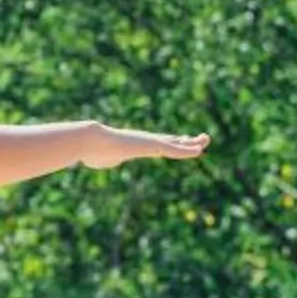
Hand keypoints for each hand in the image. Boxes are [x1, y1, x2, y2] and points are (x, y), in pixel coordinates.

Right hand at [85, 127, 209, 168]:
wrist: (91, 141)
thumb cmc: (92, 150)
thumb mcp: (102, 159)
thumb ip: (107, 159)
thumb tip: (99, 159)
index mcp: (137, 145)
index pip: (160, 144)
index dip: (174, 143)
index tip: (184, 140)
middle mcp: (146, 141)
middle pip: (172, 140)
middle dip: (188, 140)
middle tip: (203, 138)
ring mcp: (149, 143)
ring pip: (176, 144)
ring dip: (192, 144)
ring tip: (205, 140)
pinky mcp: (150, 146)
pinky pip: (172, 150)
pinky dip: (185, 151)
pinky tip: (198, 151)